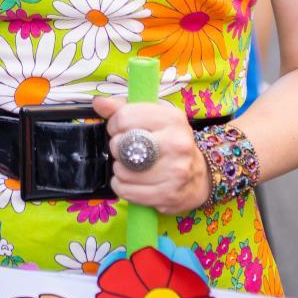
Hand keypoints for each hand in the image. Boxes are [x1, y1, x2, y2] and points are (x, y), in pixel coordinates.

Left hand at [93, 95, 209, 214]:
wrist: (198, 177)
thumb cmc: (169, 143)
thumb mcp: (153, 118)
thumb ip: (124, 108)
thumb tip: (99, 102)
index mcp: (173, 118)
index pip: (124, 117)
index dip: (114, 125)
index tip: (120, 130)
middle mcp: (177, 143)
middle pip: (121, 144)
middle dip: (117, 149)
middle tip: (127, 151)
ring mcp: (175, 170)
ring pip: (122, 171)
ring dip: (119, 170)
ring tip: (131, 167)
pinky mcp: (168, 194)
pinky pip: (126, 191)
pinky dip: (122, 187)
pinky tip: (132, 182)